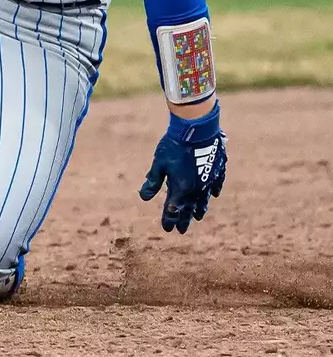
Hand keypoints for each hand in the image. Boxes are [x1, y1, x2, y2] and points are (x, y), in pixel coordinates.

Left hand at [139, 102, 226, 233]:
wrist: (196, 129)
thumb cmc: (173, 145)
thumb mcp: (159, 164)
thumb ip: (153, 182)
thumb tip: (143, 197)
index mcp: (181, 188)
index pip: (173, 209)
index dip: (169, 219)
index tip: (167, 229)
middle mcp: (196, 187)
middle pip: (189, 207)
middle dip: (184, 219)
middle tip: (181, 230)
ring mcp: (209, 179)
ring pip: (204, 198)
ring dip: (199, 208)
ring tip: (197, 217)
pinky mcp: (217, 168)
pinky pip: (216, 184)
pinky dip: (213, 191)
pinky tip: (212, 196)